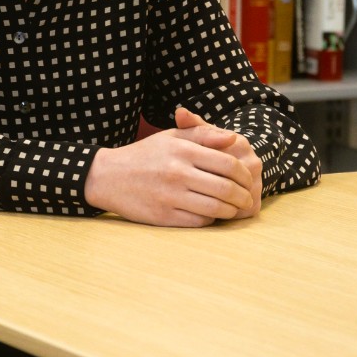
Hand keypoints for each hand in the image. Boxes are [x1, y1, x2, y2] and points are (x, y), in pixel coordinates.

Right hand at [83, 107, 258, 226]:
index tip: (248, 180)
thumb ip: (203, 134)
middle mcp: (177, 172)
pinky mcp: (163, 216)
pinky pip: (198, 222)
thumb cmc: (145, 155)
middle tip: (247, 198)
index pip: (228, 163)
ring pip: (215, 208)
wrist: (109, 176)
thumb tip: (233, 138)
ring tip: (234, 208)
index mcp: (182, 150)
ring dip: (231, 211)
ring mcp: (170, 196)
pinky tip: (212, 214)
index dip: (244, 174)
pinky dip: (211, 219)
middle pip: (226, 188)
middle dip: (243, 196)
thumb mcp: (171, 137)